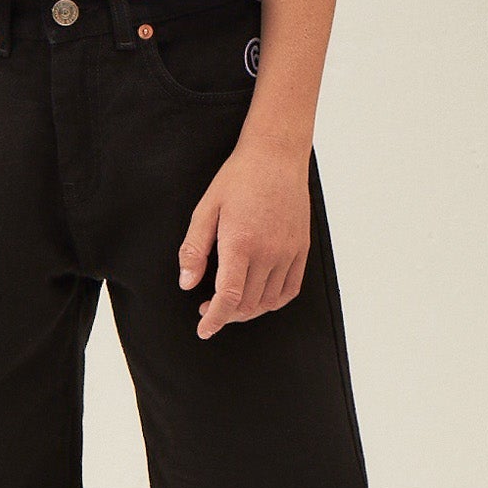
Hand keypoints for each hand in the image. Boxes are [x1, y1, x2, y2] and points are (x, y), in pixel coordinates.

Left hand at [178, 137, 309, 339]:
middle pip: (248, 304)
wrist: (276, 157)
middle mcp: (268, 252)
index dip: (214, 319)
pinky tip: (258, 296)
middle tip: (207, 307)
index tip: (204, 330)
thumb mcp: (205, 209)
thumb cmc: (238, 179)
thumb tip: (186, 282)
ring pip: (269, 302)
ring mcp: (288, 252)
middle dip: (226, 315)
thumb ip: (194, 249)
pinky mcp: (301, 249)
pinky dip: (273, 302)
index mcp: (241, 243)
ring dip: (248, 311)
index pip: (228, 298)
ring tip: (230, 302)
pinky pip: (290, 289)